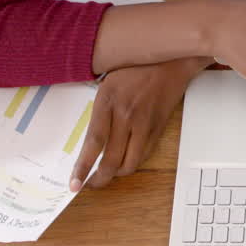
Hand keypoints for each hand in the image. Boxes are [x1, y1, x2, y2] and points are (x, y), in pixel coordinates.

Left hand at [71, 57, 206, 190]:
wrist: (170, 61)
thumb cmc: (135, 68)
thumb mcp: (108, 84)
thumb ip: (100, 111)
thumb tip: (90, 142)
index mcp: (108, 101)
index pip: (93, 142)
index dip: (83, 167)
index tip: (74, 184)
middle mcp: (126, 114)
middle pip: (112, 159)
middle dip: (100, 178)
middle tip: (91, 184)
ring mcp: (144, 123)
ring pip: (130, 162)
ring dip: (117, 174)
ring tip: (108, 174)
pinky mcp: (158, 127)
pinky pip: (144, 154)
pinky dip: (133, 163)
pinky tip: (125, 161)